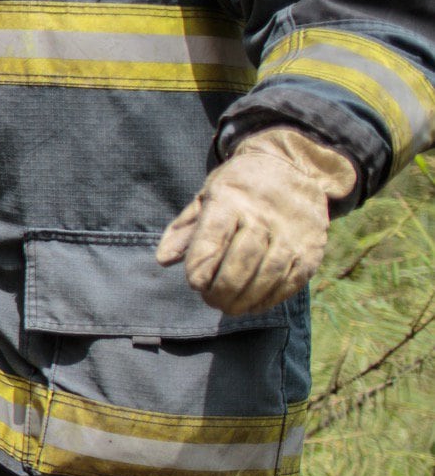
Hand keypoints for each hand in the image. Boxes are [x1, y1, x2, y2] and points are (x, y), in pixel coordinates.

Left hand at [154, 127, 354, 314]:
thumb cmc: (239, 186)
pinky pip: (292, 280)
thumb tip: (163, 260)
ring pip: (268, 274)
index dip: (200, 268)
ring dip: (245, 298)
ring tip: (229, 307)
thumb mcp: (206, 196)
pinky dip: (270, 298)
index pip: (212, 240)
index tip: (194, 283)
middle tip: (211, 300)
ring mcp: (292, 232)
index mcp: (230, 200)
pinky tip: (254, 305)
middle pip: (241, 262)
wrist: (292, 168)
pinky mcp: (312, 248)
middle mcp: (264, 215)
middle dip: (222, 290)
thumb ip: (184, 229)